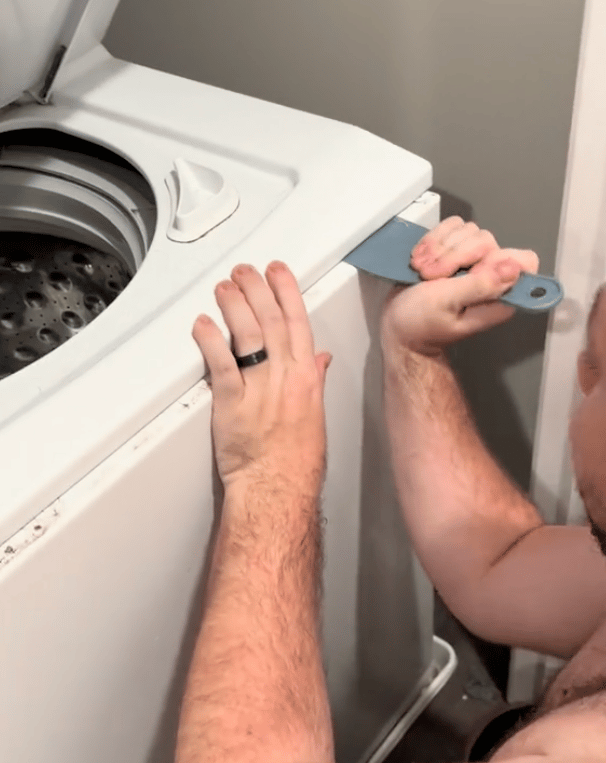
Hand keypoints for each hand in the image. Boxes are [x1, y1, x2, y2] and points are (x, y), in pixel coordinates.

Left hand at [192, 261, 331, 492]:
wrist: (278, 491)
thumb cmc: (296, 462)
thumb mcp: (314, 414)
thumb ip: (314, 380)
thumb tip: (318, 359)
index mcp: (306, 378)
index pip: (298, 322)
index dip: (287, 291)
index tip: (278, 272)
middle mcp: (285, 378)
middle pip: (271, 321)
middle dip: (257, 289)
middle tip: (245, 271)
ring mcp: (259, 390)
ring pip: (248, 335)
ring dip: (235, 305)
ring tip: (223, 287)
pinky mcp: (233, 405)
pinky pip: (221, 365)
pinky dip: (212, 341)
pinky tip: (203, 324)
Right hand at [381, 217, 538, 355]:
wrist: (398, 325)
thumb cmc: (420, 324)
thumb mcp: (447, 304)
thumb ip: (479, 286)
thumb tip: (513, 268)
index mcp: (499, 296)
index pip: (522, 260)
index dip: (494, 259)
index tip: (466, 273)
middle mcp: (491, 276)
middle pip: (487, 240)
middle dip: (452, 255)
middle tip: (432, 277)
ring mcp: (474, 260)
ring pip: (468, 230)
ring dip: (438, 248)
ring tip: (424, 272)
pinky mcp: (456, 250)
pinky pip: (452, 227)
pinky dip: (432, 240)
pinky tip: (422, 259)